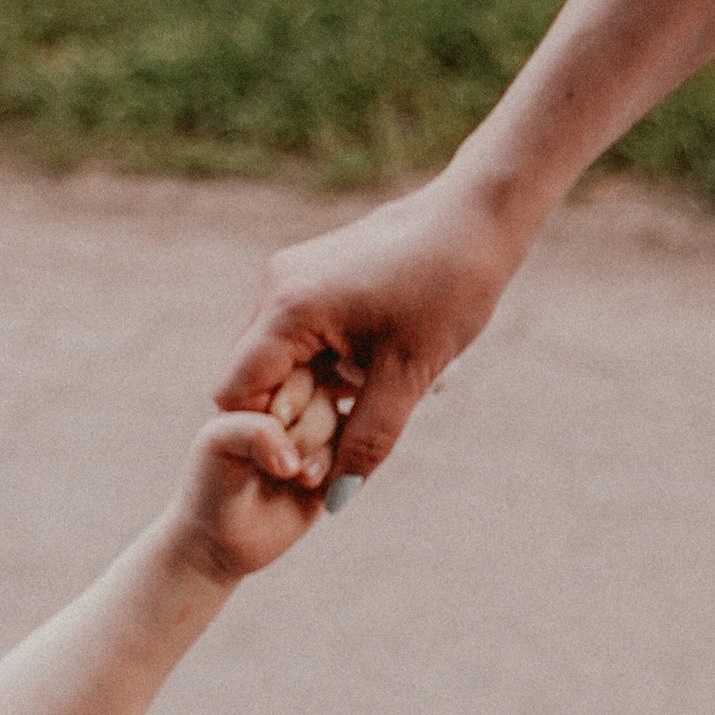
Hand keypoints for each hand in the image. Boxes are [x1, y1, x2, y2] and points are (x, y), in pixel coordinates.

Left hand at [168, 364, 344, 582]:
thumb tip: (296, 455)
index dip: (290, 402)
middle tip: (282, 462)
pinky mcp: (334, 461)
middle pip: (328, 391)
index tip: (270, 425)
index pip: (297, 367)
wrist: (223, 537)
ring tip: (294, 476)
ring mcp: (316, 429)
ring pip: (346, 421)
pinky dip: (338, 469)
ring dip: (321, 452)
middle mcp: (292, 400)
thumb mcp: (217, 444)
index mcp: (262, 383)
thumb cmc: (211, 482)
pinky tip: (311, 487)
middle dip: (307, 430)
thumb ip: (254, 431)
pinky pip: (358, 453)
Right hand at [214, 150, 527, 482]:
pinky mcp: (310, 272)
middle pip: (250, 377)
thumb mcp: (408, 376)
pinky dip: (317, 363)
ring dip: (305, 390)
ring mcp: (289, 275)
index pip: (236, 394)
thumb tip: (337, 498)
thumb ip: (367, 441)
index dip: (265, 436)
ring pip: (274, 357)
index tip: (307, 459)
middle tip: (338, 437)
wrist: (477, 216)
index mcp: (288, 309)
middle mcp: (276, 288)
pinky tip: (364, 369)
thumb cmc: (447, 289)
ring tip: (360, 399)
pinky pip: (294, 334)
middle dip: (286, 416)